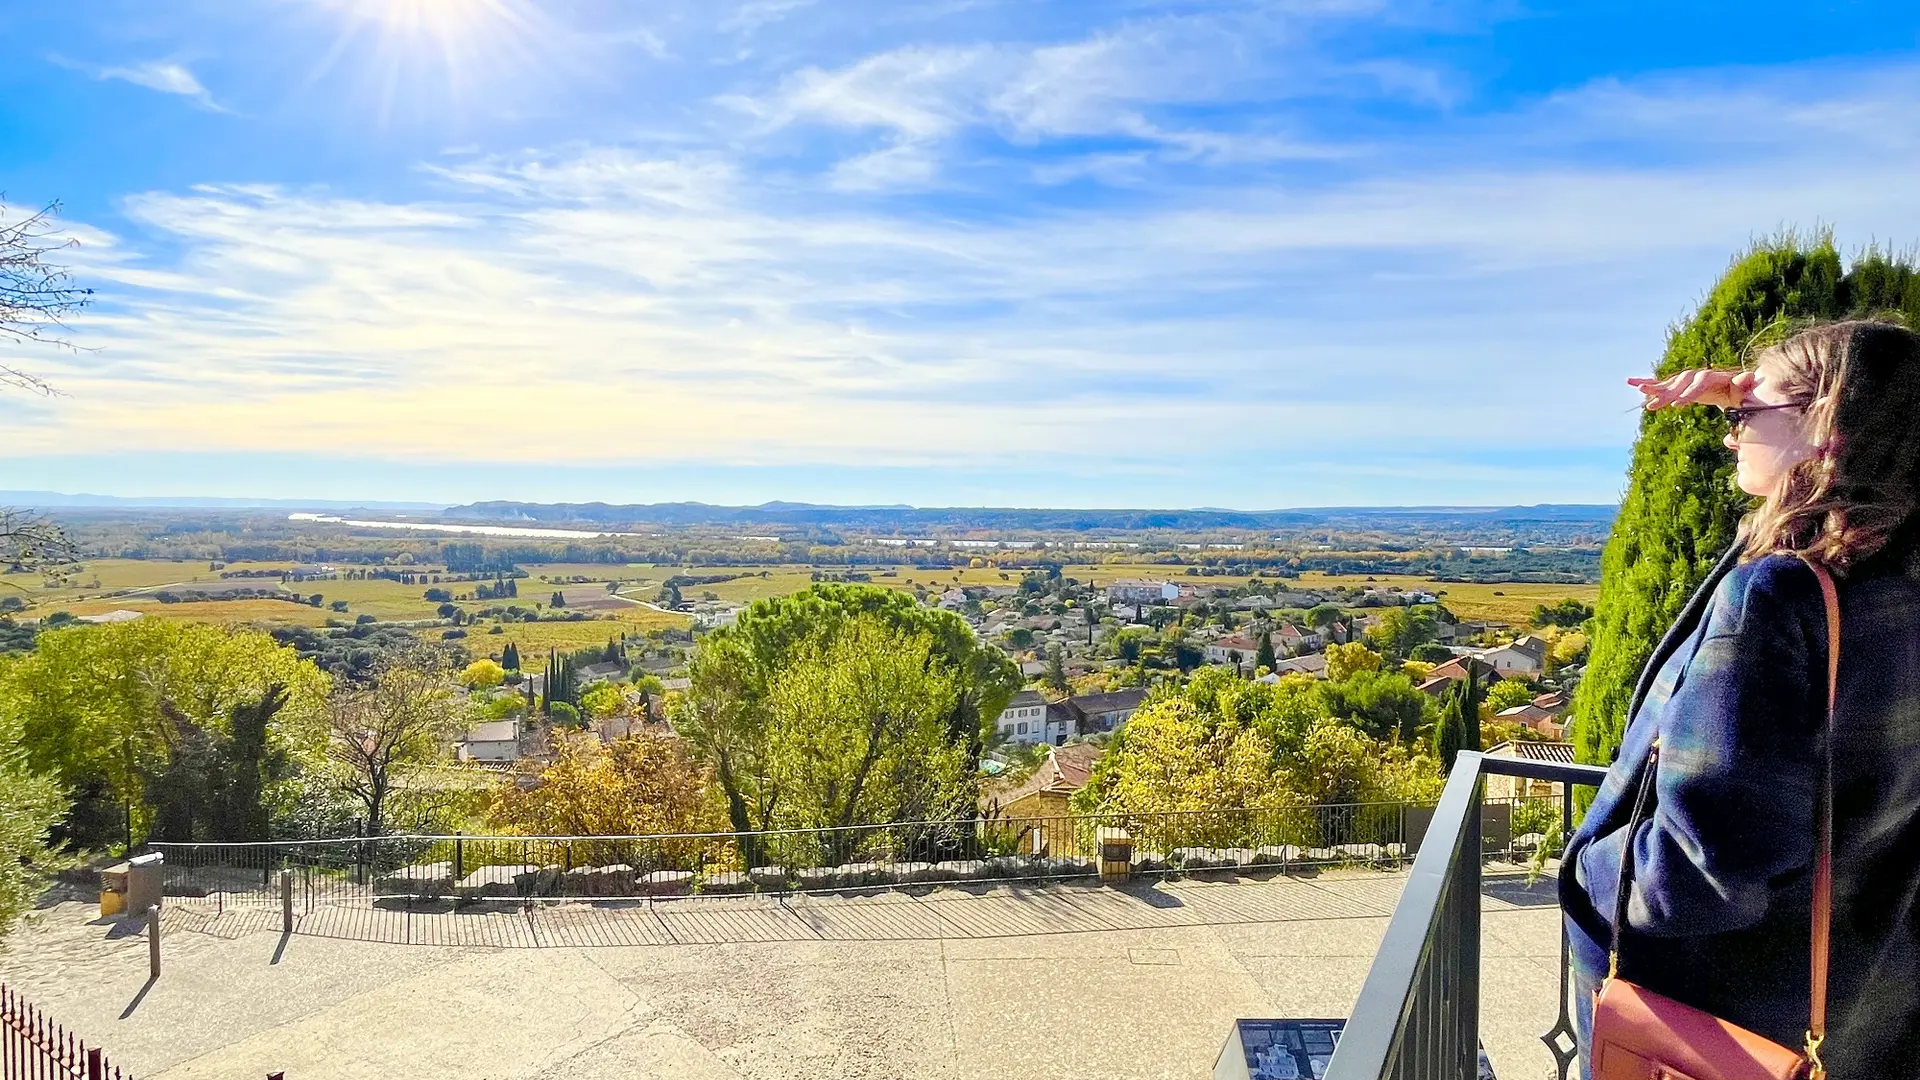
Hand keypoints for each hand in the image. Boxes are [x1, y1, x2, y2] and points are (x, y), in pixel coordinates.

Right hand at [1626, 368, 1754, 410]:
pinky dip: (1648, 383)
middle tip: (1654, 404)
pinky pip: (1663, 384)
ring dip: (1654, 387)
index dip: (1688, 392)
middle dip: (1667, 393)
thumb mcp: (1745, 391)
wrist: (1737, 390)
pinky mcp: (1681, 386)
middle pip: (1681, 381)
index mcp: (1715, 377)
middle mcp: (1699, 376)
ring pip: (1670, 383)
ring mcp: (1689, 380)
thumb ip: (1745, 384)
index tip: (1677, 405)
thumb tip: (1748, 376)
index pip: (1700, 381)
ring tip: (1639, 390)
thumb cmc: (1742, 393)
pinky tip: (1630, 383)